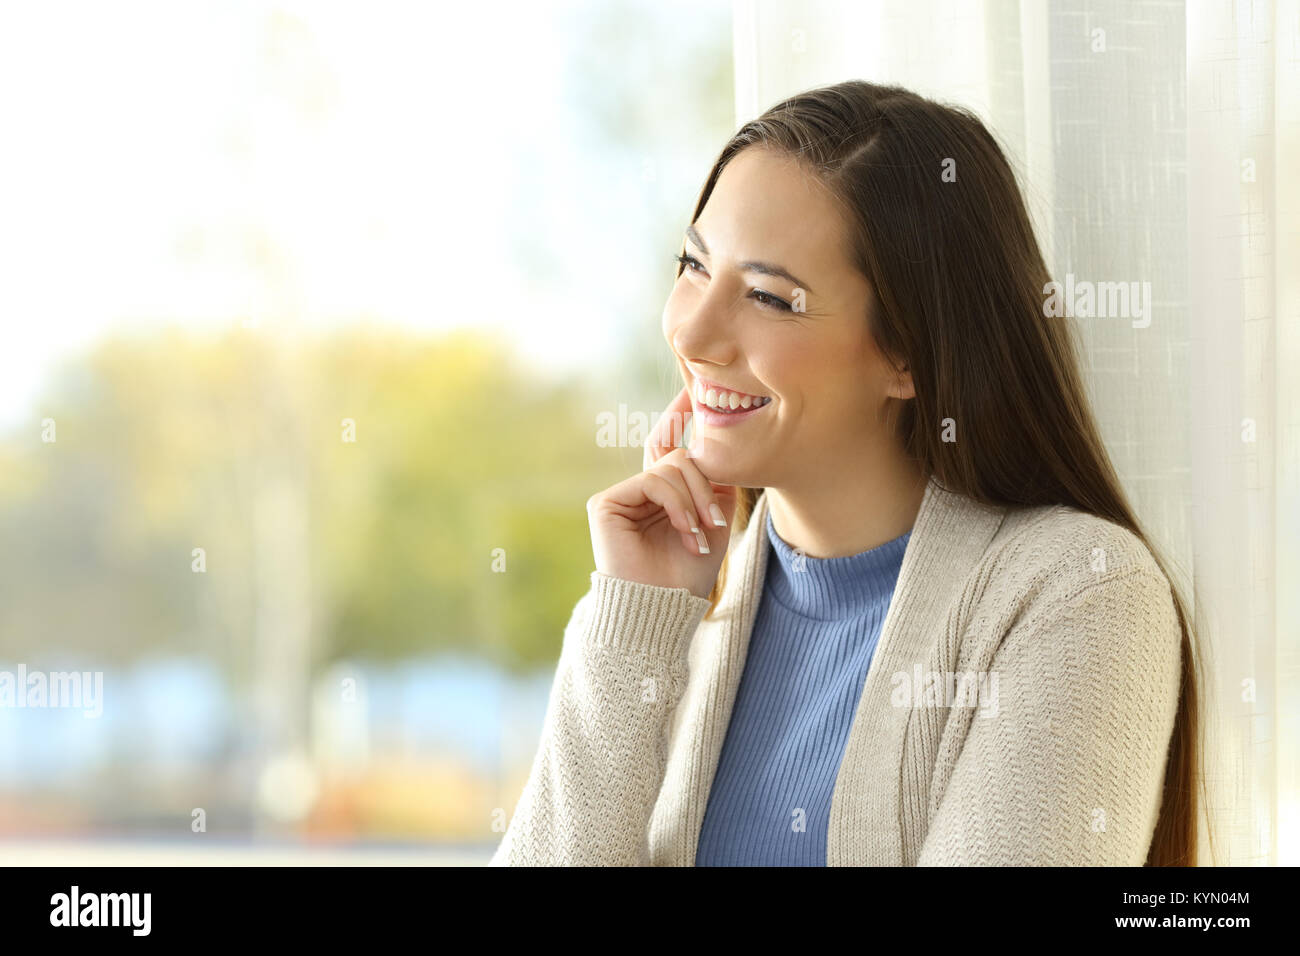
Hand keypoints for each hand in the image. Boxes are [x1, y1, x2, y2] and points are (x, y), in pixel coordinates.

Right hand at [587, 385, 737, 597]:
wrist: (662, 609)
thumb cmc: (687, 576)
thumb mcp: (711, 521)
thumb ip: (711, 482)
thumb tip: (710, 444)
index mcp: (661, 494)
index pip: (669, 445)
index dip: (679, 415)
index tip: (693, 388)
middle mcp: (638, 490)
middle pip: (679, 456)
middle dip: (705, 485)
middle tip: (715, 521)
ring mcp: (621, 495)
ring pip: (671, 467)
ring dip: (695, 501)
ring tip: (698, 535)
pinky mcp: (606, 502)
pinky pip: (654, 480)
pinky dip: (677, 504)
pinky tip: (684, 530)